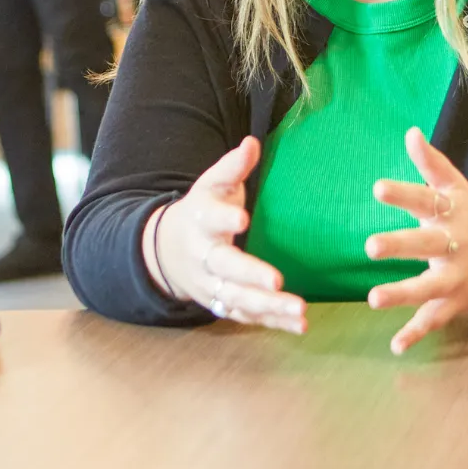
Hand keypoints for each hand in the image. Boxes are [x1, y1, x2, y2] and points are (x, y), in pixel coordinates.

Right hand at [143, 136, 307, 333]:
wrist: (167, 252)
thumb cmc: (202, 212)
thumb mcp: (211, 186)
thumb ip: (232, 168)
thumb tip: (252, 143)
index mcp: (200, 221)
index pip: (210, 218)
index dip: (225, 218)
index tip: (243, 218)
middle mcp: (204, 257)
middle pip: (224, 268)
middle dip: (249, 275)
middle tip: (276, 281)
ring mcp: (212, 285)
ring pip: (237, 299)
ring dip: (268, 306)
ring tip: (299, 309)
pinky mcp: (224, 304)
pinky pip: (248, 316)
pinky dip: (273, 322)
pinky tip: (300, 325)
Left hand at [366, 127, 467, 354]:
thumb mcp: (457, 189)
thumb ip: (432, 164)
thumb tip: (409, 132)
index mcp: (451, 215)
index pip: (426, 201)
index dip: (403, 194)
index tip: (377, 189)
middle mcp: (453, 246)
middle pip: (426, 245)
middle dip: (399, 245)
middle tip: (370, 246)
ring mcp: (454, 277)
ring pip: (428, 287)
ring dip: (402, 294)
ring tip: (372, 299)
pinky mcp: (453, 302)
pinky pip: (434, 319)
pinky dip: (416, 333)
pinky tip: (396, 345)